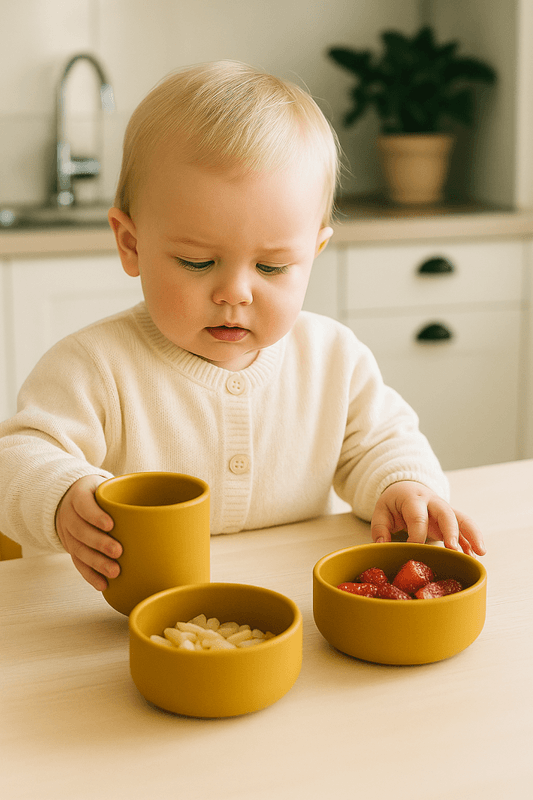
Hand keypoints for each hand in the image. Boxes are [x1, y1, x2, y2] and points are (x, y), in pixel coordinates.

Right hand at [56, 475, 121, 590]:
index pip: (83, 504)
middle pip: (80, 530)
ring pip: (78, 550)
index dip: (95, 515)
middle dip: (99, 542)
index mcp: (79, 495)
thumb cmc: (99, 495)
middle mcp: (69, 515)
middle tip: (118, 551)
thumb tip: (165, 507)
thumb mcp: (107, 487)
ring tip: (114, 572)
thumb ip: (126, 493)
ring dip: (96, 563)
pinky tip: (103, 585)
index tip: (111, 525)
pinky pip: (78, 564)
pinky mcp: (71, 549)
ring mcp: (68, 534)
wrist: (72, 501)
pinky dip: (90, 576)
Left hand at [371, 481, 485, 555]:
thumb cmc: (394, 502)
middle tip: (453, 549)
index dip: (416, 536)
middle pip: (446, 514)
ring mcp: (444, 510)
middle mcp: (432, 502)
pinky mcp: (451, 519)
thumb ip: (380, 528)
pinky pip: (464, 529)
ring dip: (472, 535)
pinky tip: (474, 557)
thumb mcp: (381, 509)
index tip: (415, 552)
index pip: (417, 518)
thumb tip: (382, 547)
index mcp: (413, 498)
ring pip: (463, 519)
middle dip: (451, 531)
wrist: (407, 487)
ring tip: (479, 553)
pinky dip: (470, 542)